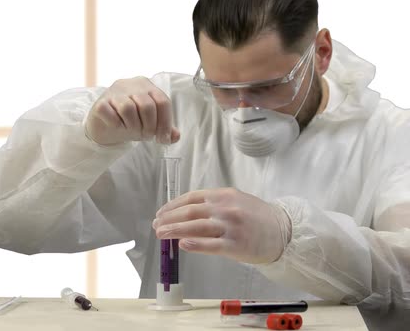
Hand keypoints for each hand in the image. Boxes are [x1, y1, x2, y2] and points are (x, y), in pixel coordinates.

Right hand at [85, 77, 180, 145]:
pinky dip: (116, 124)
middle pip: (147, 105)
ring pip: (128, 109)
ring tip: (131, 131)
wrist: (104, 125)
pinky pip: (110, 114)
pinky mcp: (100, 103)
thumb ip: (165, 129)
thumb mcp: (150, 124)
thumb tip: (175, 137)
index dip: (166, 123)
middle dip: (149, 126)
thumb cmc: (130, 121)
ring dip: (133, 126)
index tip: (162, 139)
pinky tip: (117, 126)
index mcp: (146, 86)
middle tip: (146, 136)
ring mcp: (114, 92)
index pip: (163, 102)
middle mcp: (130, 85)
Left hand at [152, 188, 291, 263]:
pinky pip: (212, 244)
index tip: (160, 213)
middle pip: (190, 212)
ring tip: (161, 234)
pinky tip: (182, 244)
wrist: (284, 232)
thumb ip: (213, 204)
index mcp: (223, 195)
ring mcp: (231, 226)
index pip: (191, 198)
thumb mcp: (235, 201)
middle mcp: (226, 208)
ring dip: (175, 230)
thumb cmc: (257, 217)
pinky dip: (195, 244)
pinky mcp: (236, 244)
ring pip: (196, 227)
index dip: (172, 206)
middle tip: (156, 226)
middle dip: (169, 219)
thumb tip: (185, 213)